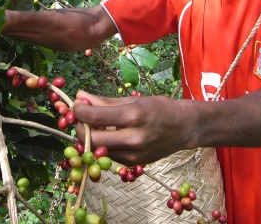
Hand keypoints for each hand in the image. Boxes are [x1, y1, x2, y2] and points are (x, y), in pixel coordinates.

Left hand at [72, 90, 195, 164]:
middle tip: (80, 117)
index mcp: (133, 116)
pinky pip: (109, 156)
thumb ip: (104, 101)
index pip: (94, 116)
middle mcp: (133, 138)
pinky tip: (107, 134)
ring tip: (93, 125)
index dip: (79, 110)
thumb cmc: (160, 108)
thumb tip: (80, 96)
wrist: (184, 128)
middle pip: (92, 138)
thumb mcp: (133, 100)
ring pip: (98, 150)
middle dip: (80, 127)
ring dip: (89, 138)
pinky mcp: (134, 163)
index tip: (76, 104)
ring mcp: (134, 154)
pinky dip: (102, 146)